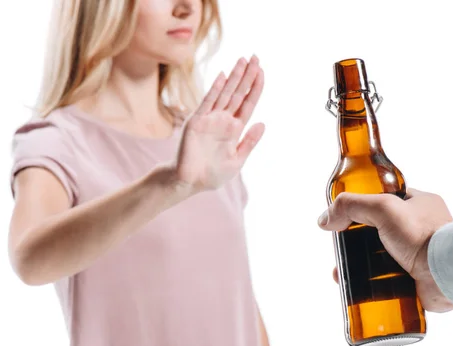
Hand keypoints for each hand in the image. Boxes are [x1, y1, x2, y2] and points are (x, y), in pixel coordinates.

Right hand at [175, 55, 264, 191]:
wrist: (189, 182)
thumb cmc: (213, 174)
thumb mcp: (237, 160)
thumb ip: (249, 142)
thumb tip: (263, 123)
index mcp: (235, 129)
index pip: (248, 103)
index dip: (256, 87)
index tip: (262, 71)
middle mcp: (223, 120)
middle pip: (238, 93)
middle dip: (247, 75)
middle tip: (255, 56)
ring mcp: (210, 119)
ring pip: (225, 93)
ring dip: (234, 77)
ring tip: (243, 60)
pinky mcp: (196, 122)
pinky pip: (207, 103)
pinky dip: (215, 90)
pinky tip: (223, 76)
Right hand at [318, 189, 452, 312]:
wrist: (448, 274)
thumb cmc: (423, 236)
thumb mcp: (383, 208)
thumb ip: (351, 206)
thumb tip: (326, 219)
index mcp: (419, 204)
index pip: (384, 202)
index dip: (362, 210)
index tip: (344, 220)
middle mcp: (420, 228)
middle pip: (377, 232)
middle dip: (355, 243)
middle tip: (339, 252)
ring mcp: (419, 255)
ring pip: (380, 258)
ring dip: (359, 266)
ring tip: (341, 275)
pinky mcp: (417, 279)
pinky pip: (389, 280)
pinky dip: (373, 284)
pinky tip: (358, 290)